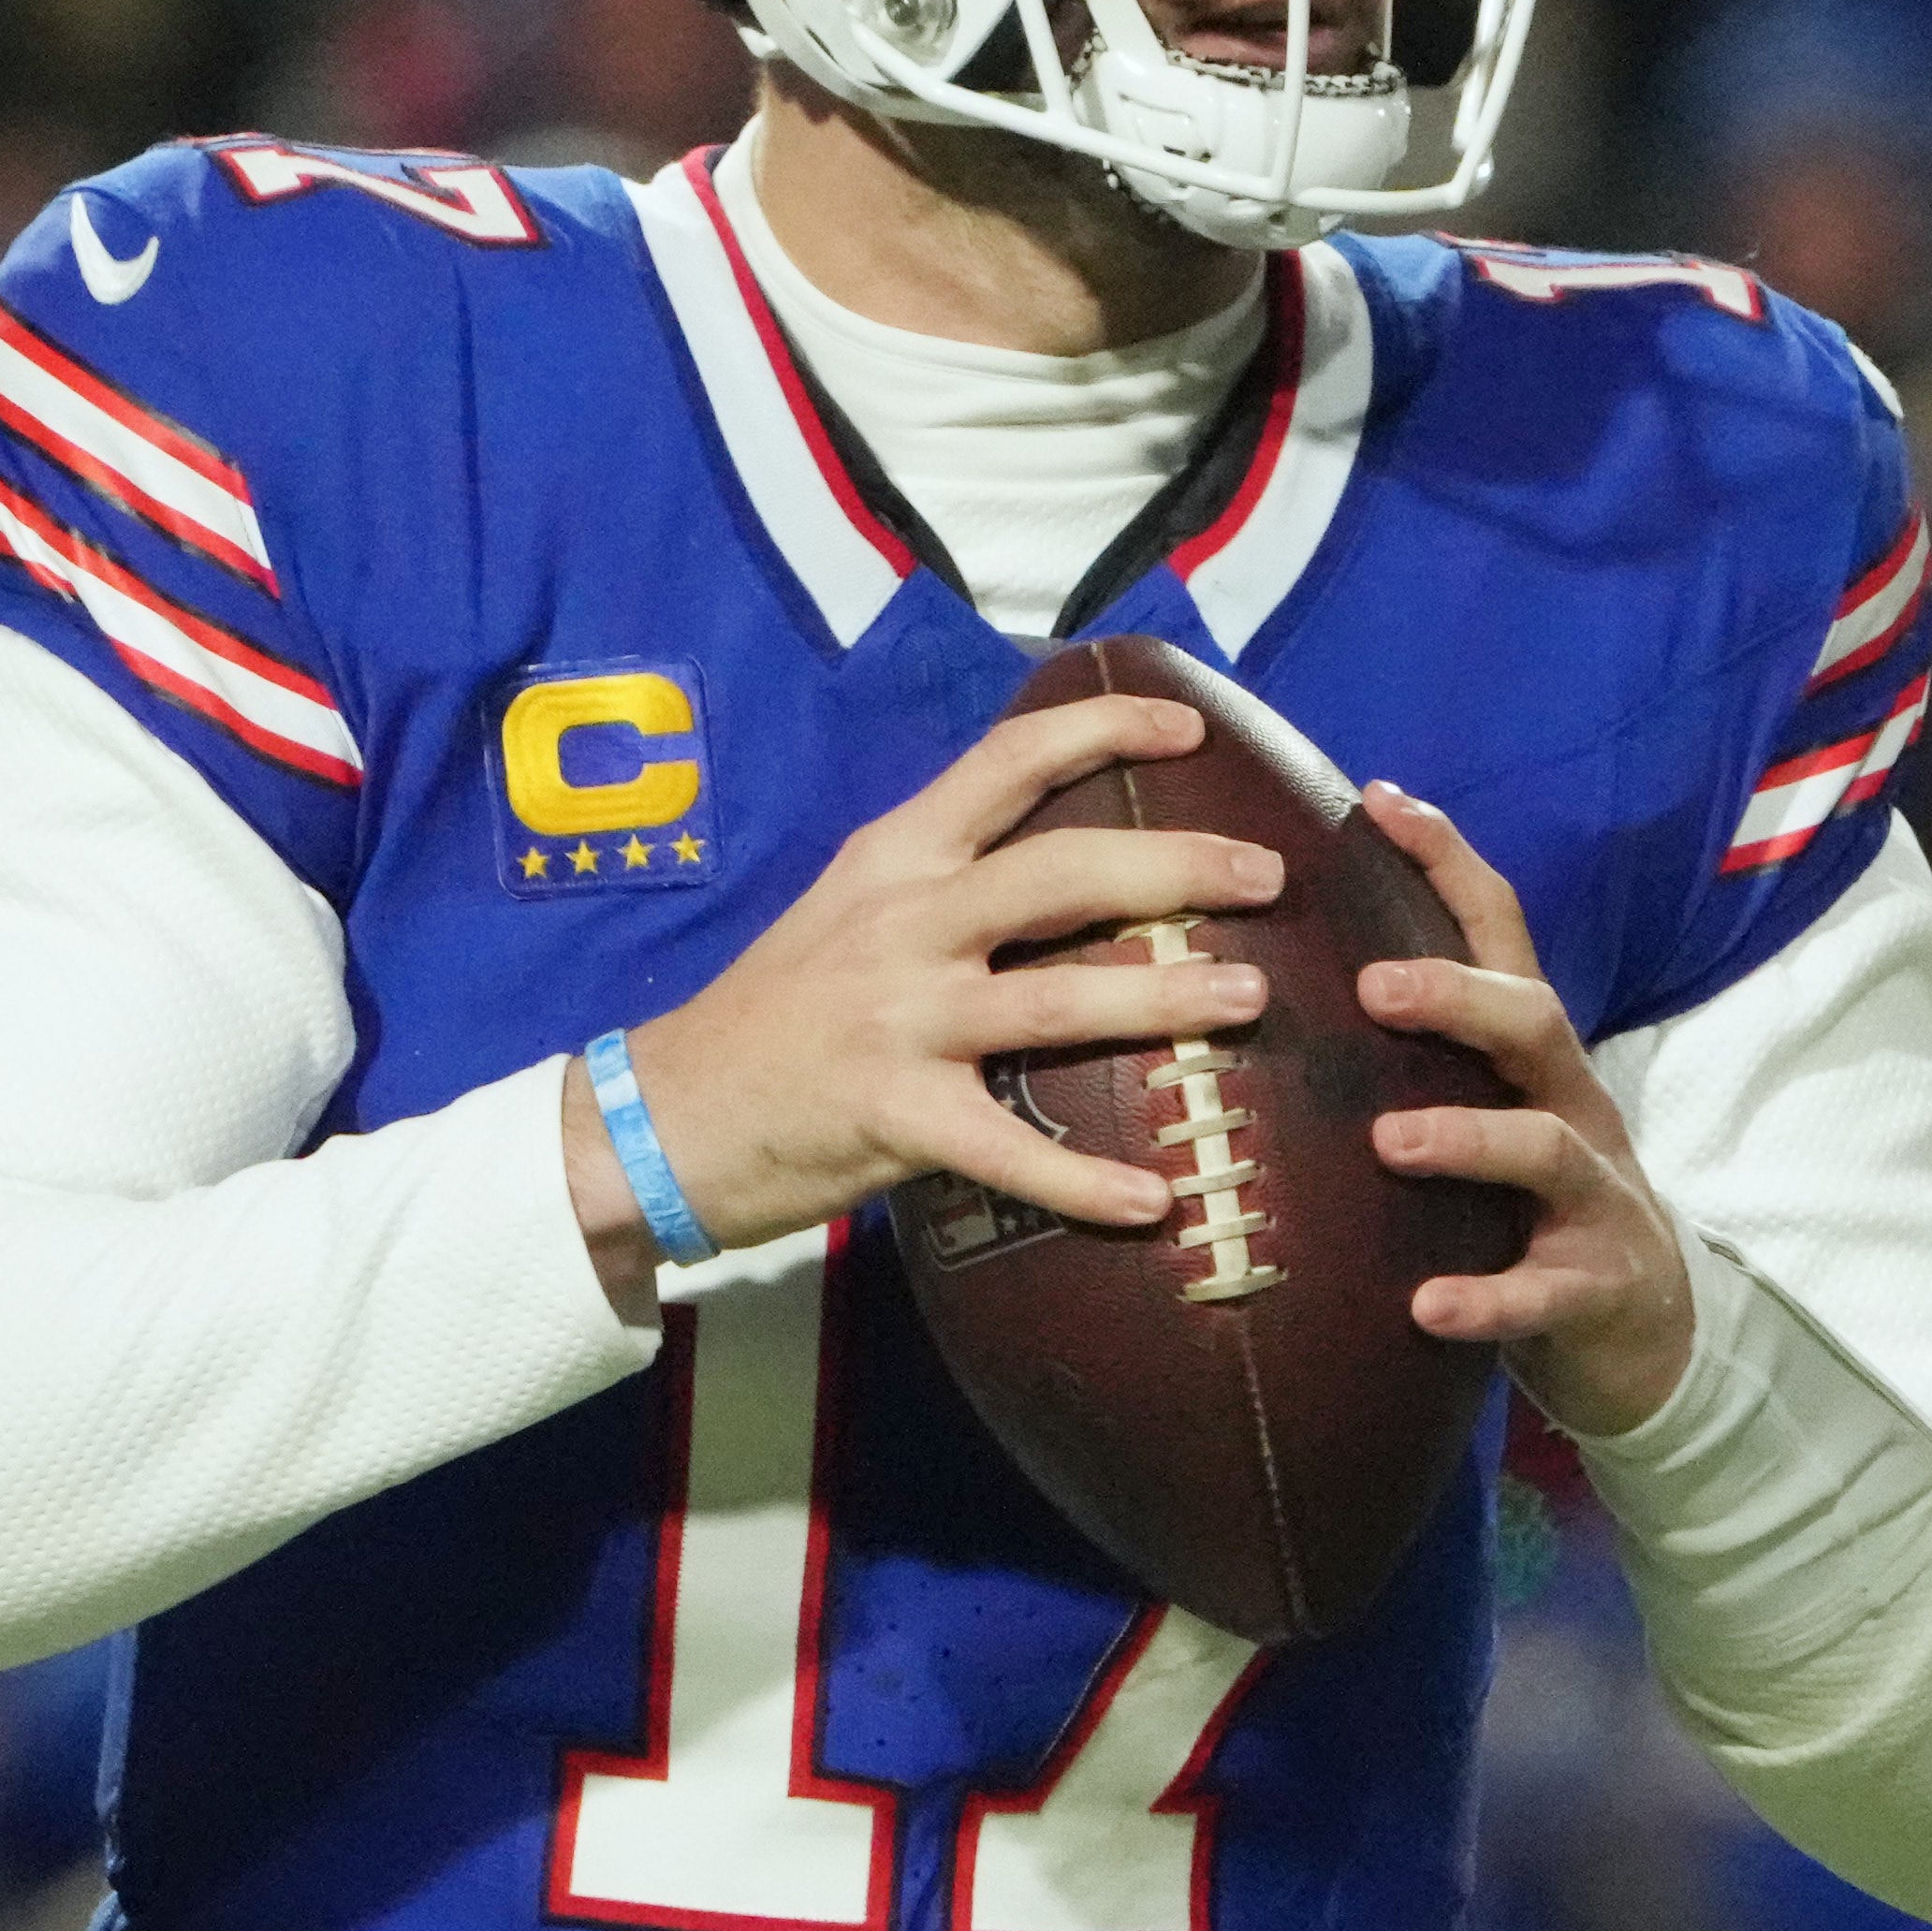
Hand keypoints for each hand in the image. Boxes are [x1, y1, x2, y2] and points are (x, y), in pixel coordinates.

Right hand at [576, 693, 1289, 1308]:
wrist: (663, 1113)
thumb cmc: (778, 1016)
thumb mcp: (852, 914)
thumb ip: (948, 882)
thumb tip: (1074, 866)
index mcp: (896, 860)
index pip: (1008, 762)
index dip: (1105, 730)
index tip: (1192, 729)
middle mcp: (903, 923)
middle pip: (1060, 872)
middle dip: (1177, 868)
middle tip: (1267, 877)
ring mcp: (897, 1019)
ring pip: (1055, 999)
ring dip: (1163, 998)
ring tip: (1249, 1000)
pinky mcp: (891, 1114)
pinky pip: (1008, 1147)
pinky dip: (1085, 1179)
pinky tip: (1154, 1201)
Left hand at [1352, 783, 1697, 1440]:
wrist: (1644, 1329)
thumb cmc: (1524, 1202)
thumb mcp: (1483, 1105)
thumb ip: (1407, 1050)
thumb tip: (1264, 977)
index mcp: (1531, 1053)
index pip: (1500, 933)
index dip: (1450, 862)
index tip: (1379, 799)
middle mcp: (1570, 1103)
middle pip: (1533, 1021)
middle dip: (1458, 996)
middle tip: (1372, 986)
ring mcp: (1593, 1196)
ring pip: (1545, 1148)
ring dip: (1470, 1138)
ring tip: (1393, 1141)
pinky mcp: (1597, 1287)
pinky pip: (1543, 1294)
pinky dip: (1490, 1300)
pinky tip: (1428, 1307)